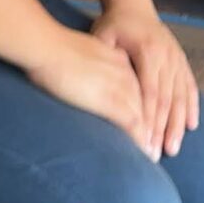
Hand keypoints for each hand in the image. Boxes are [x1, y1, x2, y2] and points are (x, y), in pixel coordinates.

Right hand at [30, 27, 152, 155]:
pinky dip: (140, 140)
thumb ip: (90, 66)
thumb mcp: (80, 54)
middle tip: (155, 145)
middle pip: (146, 103)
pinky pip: (133, 124)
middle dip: (152, 126)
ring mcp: (121, 87)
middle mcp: (125, 73)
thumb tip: (85, 77)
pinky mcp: (112, 101)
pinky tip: (143, 152)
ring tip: (151, 155)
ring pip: (144, 116)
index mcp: (118, 60)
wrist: (48, 47)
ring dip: (149, 137)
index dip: (143, 107)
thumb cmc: (52, 49)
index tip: (147, 124)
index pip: (138, 88)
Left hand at [92, 0, 200, 158]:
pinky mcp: (182, 61)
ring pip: (181, 96)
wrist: (134, 5)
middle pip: (167, 100)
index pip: (150, 93)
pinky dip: (191, 107)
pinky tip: (192, 125)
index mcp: (149, 52)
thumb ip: (106, 58)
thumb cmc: (114, 24)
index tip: (145, 141)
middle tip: (160, 153)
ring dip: (178, 124)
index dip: (149, 119)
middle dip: (164, 129)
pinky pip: (190, 87)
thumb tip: (109, 86)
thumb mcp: (103, 35)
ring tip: (174, 147)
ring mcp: (177, 59)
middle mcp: (168, 57)